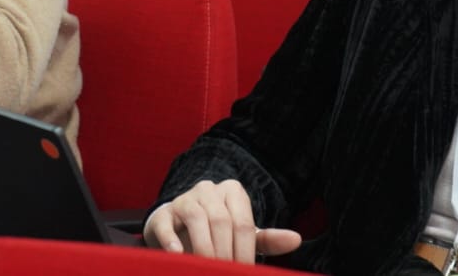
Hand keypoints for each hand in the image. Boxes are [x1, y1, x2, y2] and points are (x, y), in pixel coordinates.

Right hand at [143, 179, 301, 262]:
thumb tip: (296, 239)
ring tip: (207, 267)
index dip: (245, 252)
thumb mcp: (243, 235)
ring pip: (196, 218)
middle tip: (225, 272)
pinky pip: (166, 224)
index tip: (244, 272)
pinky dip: (171, 240)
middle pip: (221, 221)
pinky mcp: (161, 213)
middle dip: (225, 253)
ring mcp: (183, 199)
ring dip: (203, 248)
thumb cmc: (217, 233)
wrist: (178, 228)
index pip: (243, 223)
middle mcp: (208, 189)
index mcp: (233, 192)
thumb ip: (268, 239)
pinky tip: (178, 254)